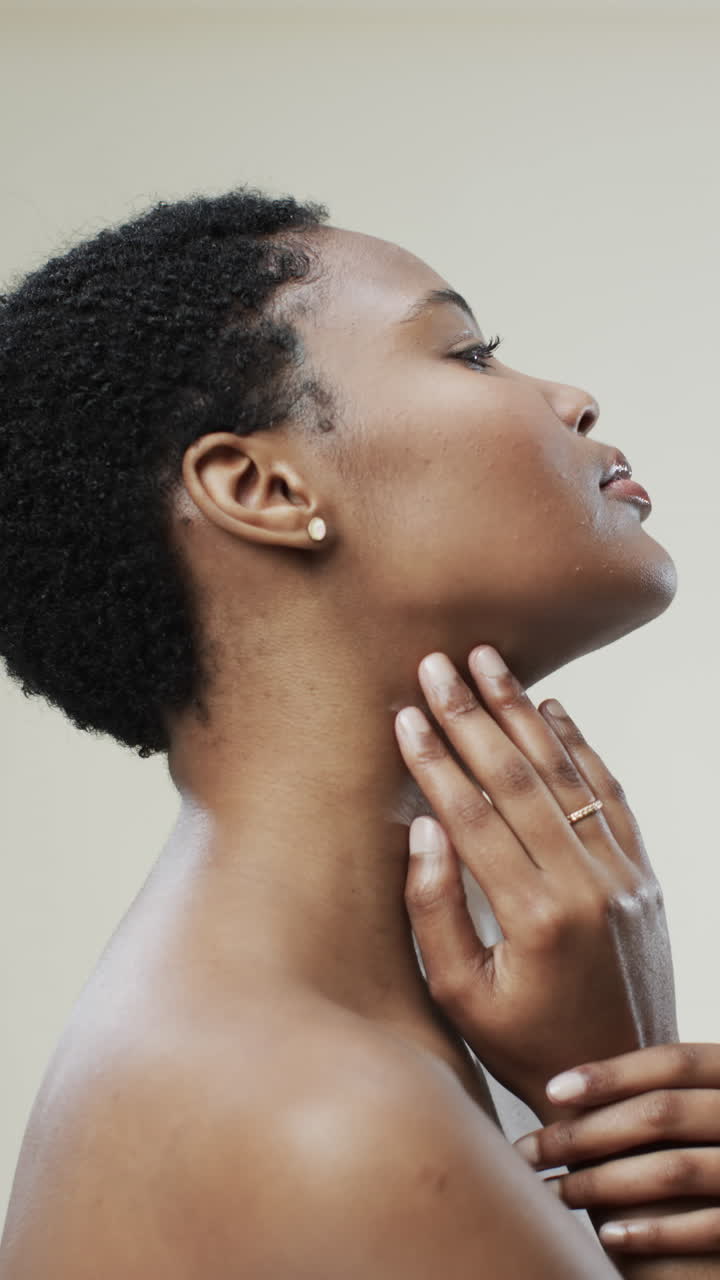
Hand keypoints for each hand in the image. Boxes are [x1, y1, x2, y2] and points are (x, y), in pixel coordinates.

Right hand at [394, 645, 677, 1121]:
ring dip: (524, 712)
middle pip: (517, 778)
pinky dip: (583, 746)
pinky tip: (556, 708)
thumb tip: (420, 829)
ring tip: (490, 662)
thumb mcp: (461, 997)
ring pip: (566, 773)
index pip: (472, 815)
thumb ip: (435, 912)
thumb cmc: (527, 1043)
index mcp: (533, 917)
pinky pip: (610, 793)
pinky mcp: (643, 873)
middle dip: (471, 715)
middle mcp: (584, 885)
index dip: (434, 759)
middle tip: (439, 663)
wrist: (620, 1072)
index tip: (404, 713)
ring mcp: (621, 875)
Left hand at [513, 1044, 719, 1257]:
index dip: (612, 1073)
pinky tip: (607, 1236)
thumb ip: (670, 1096)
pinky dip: (653, 1233)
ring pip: (674, 1169)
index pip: (673, 1062)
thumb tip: (571, 1090)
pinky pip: (706, 1228)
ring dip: (603, 1183)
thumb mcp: (709, 1106)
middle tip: (527, 1150)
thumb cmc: (717, 1144)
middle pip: (662, 1113)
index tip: (553, 1091)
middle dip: (586, 1132)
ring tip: (554, 1193)